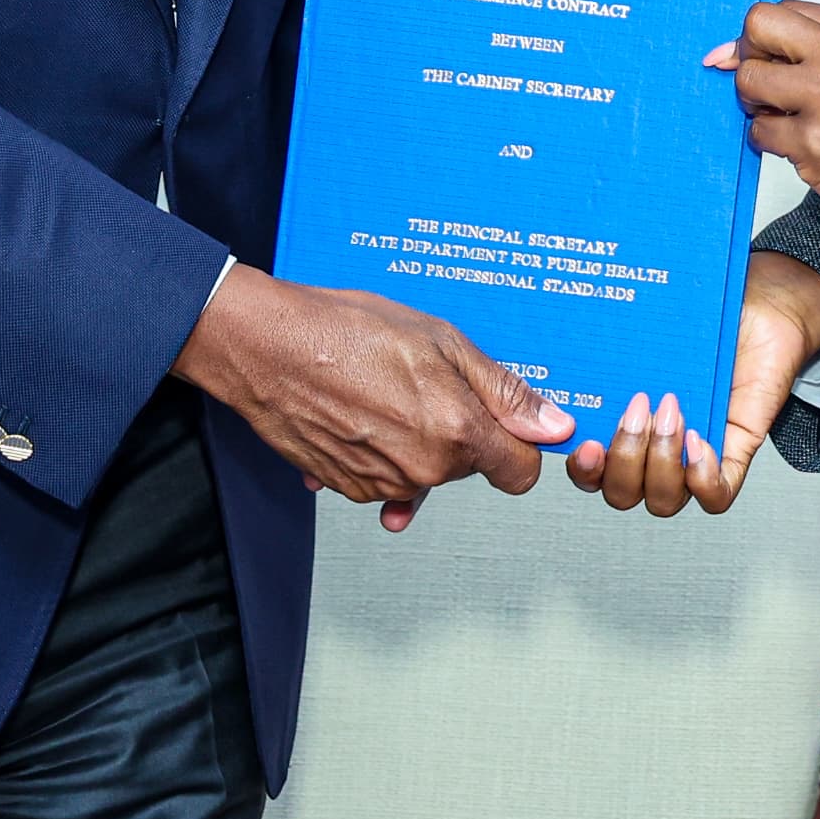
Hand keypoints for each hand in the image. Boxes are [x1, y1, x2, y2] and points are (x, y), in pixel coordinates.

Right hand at [175, 267, 578, 532]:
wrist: (266, 347)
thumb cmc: (345, 330)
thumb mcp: (440, 340)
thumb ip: (502, 390)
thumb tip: (553, 425)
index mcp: (457, 432)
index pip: (520, 472)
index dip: (517, 443)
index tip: (504, 422)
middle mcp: (423, 470)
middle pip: (470, 466)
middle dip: (460, 429)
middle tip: (424, 381)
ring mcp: (383, 484)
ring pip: (426, 472)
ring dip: (417, 439)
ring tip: (383, 392)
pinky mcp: (349, 488)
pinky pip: (386, 477)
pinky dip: (380, 451)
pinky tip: (358, 412)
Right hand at [567, 248, 819, 516]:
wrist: (767, 308)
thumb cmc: (712, 314)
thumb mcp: (659, 326)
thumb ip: (623, 339)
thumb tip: (589, 335)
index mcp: (630, 422)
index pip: (593, 469)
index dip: (582, 468)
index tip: (582, 438)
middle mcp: (658, 447)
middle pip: (622, 493)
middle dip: (623, 459)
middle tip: (638, 407)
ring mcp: (696, 456)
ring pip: (663, 501)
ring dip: (660, 463)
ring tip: (673, 413)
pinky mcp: (734, 454)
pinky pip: (715, 497)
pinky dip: (703, 478)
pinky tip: (700, 440)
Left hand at [713, 1, 819, 252]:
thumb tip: (748, 48)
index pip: (785, 9)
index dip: (765, 36)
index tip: (761, 54)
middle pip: (758, 27)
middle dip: (749, 56)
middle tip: (765, 82)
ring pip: (748, 81)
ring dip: (756, 103)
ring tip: (785, 118)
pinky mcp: (811, 142)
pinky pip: (759, 131)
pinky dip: (770, 142)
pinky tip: (799, 146)